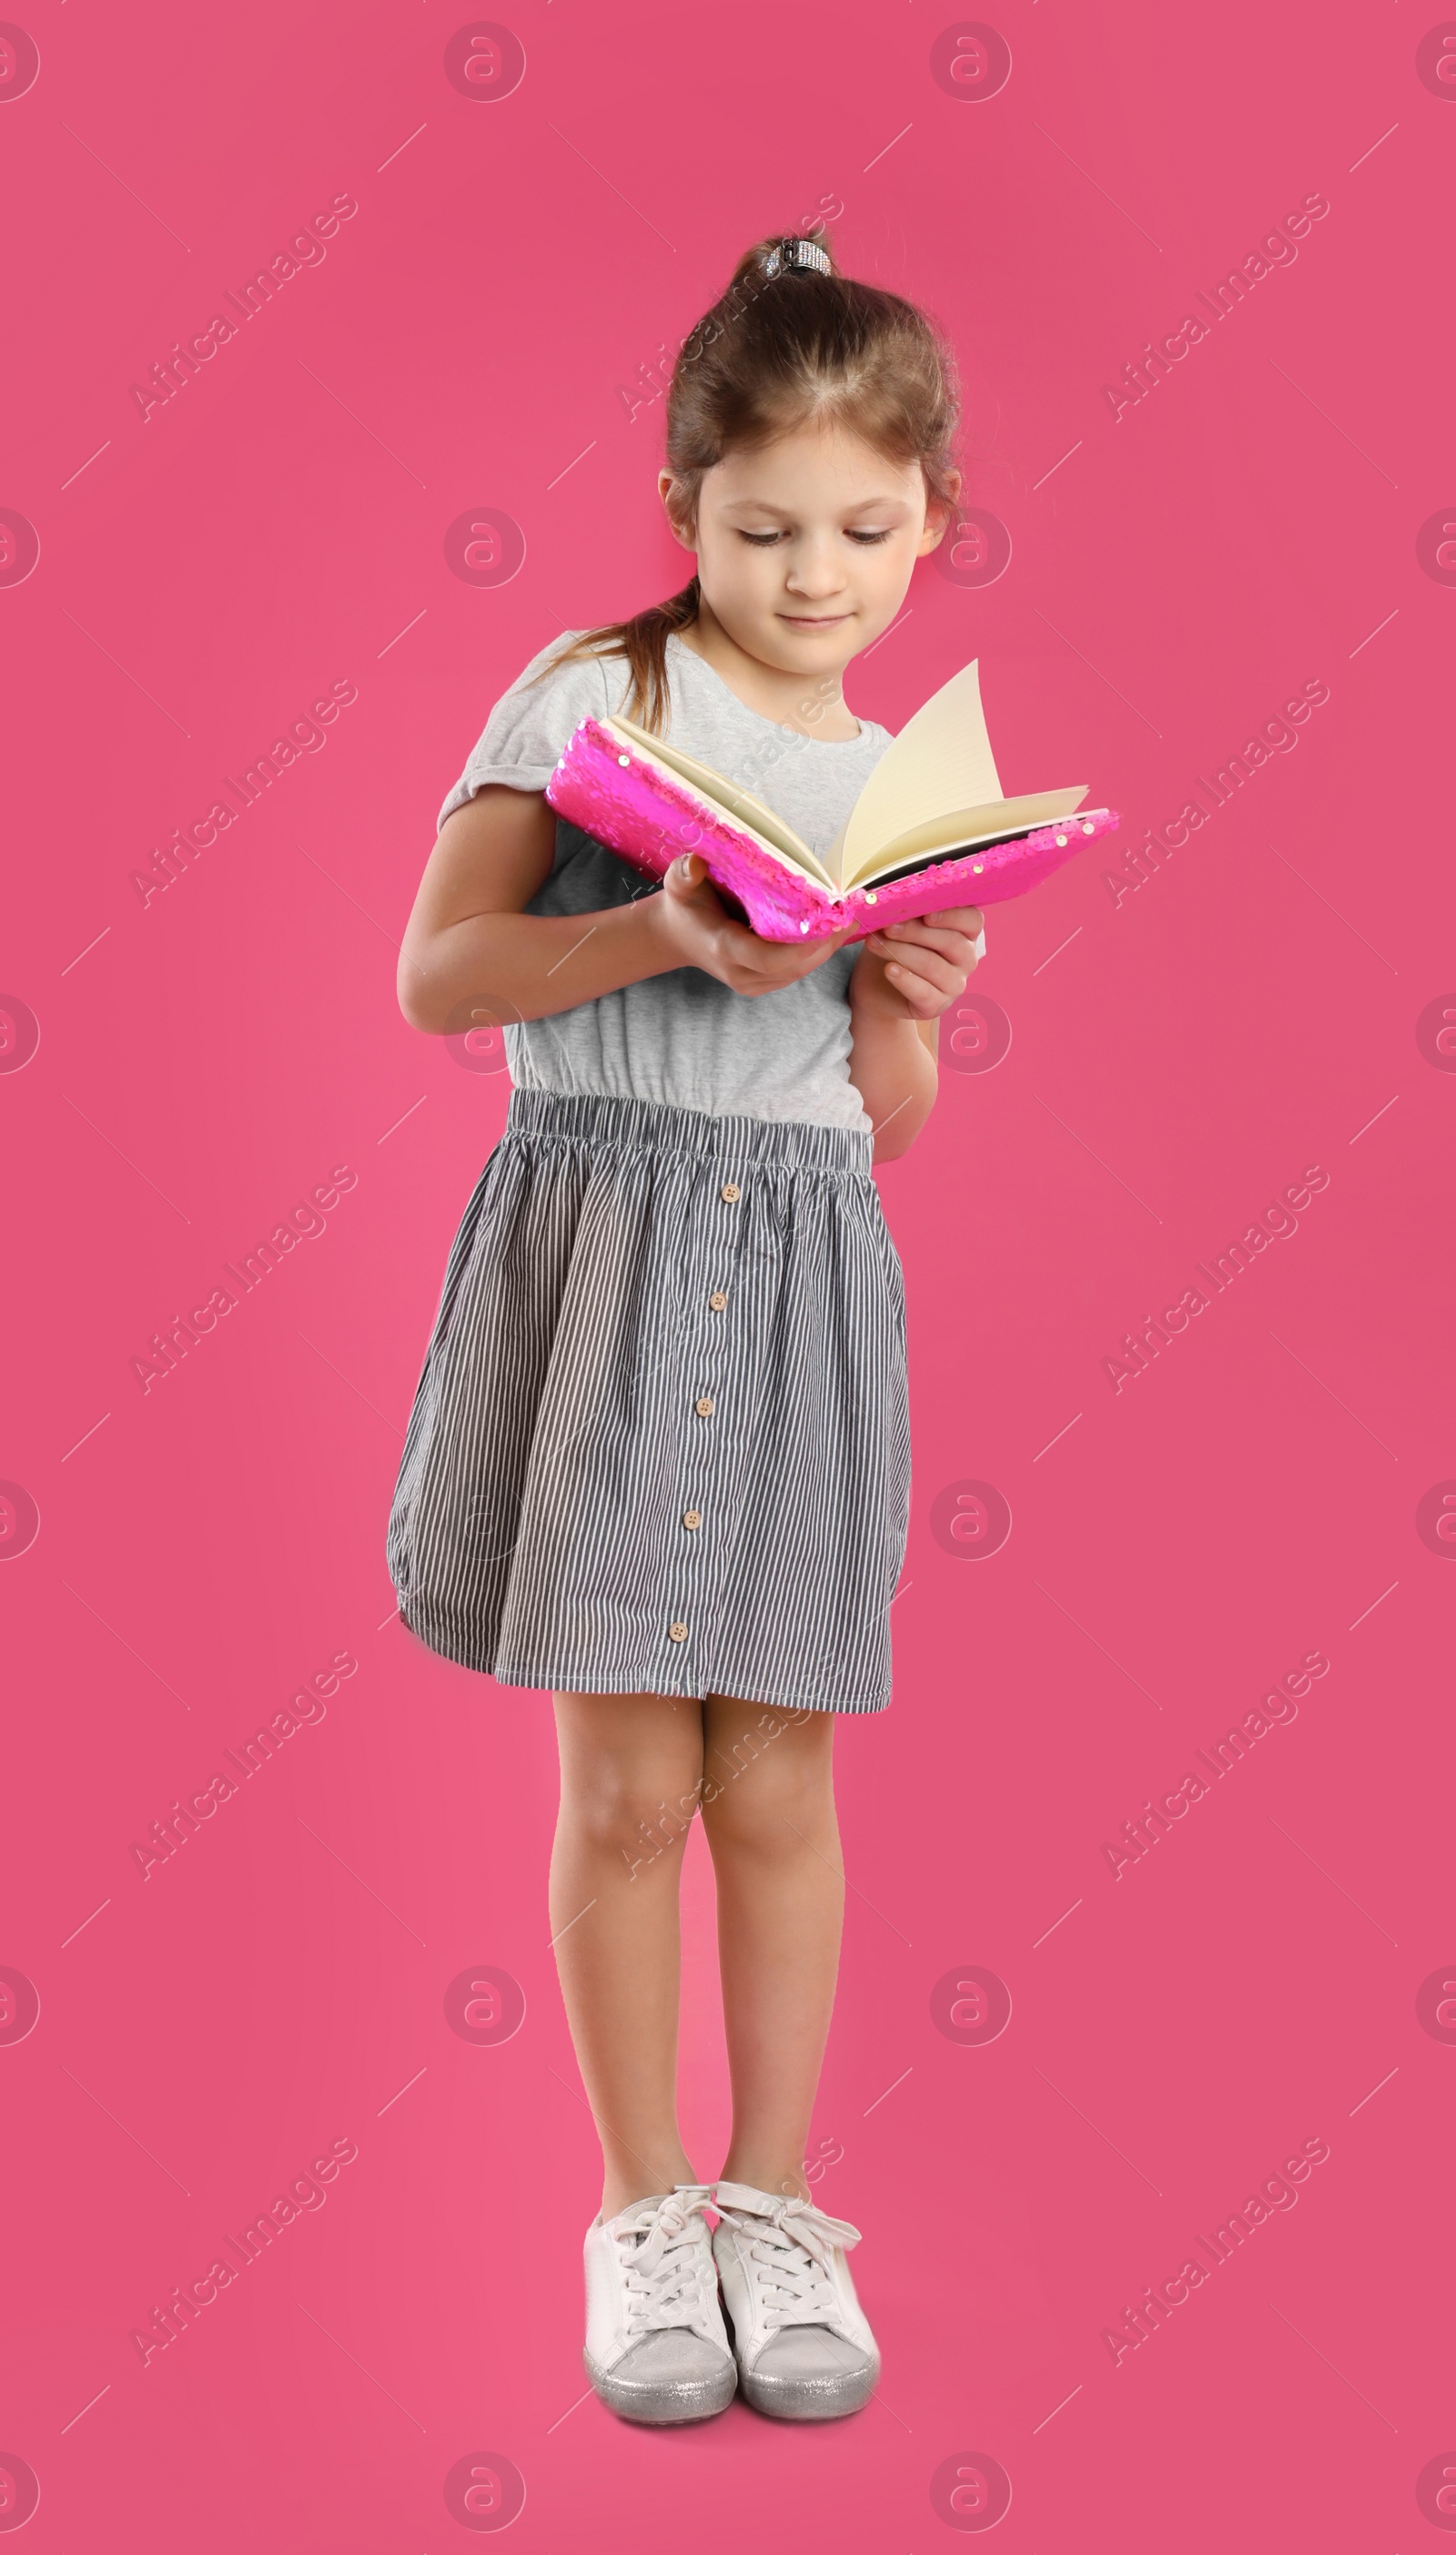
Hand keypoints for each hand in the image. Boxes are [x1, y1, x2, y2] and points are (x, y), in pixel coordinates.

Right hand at [644, 852, 855, 994]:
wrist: (677, 935)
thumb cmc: (683, 904)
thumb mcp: (677, 884)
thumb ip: (684, 873)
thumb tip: (696, 863)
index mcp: (723, 948)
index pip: (769, 958)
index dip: (803, 947)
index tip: (829, 923)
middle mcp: (739, 973)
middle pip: (793, 967)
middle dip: (825, 945)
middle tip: (850, 916)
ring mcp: (750, 983)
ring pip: (799, 972)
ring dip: (825, 950)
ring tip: (847, 922)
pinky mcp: (761, 984)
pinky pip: (795, 972)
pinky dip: (815, 954)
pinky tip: (832, 933)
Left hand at [851, 905, 984, 1022]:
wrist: (877, 985)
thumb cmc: (895, 945)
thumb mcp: (902, 924)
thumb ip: (909, 913)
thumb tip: (899, 901)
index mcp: (965, 933)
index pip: (972, 921)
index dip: (953, 916)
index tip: (927, 914)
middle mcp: (966, 959)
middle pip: (951, 942)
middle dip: (916, 932)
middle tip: (888, 926)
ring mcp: (955, 985)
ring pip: (933, 966)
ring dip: (901, 952)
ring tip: (875, 943)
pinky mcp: (937, 1006)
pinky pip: (924, 992)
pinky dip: (905, 979)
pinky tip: (889, 970)